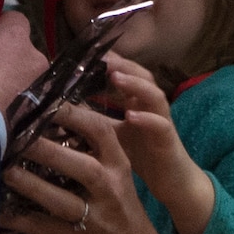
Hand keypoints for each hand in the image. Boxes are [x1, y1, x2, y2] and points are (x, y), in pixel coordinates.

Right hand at [0, 13, 46, 119]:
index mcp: (13, 38)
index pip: (15, 19)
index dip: (0, 26)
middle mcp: (33, 60)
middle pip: (23, 50)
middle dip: (7, 58)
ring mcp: (40, 89)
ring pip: (28, 78)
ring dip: (13, 83)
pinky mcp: (37, 116)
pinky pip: (28, 103)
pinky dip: (15, 106)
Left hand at [0, 99, 169, 233]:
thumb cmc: (119, 204)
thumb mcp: (116, 172)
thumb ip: (92, 146)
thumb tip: (54, 110)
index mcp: (119, 165)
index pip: (100, 132)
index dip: (73, 115)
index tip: (44, 103)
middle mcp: (109, 188)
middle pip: (82, 167)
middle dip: (48, 151)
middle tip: (16, 135)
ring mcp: (93, 217)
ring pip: (61, 200)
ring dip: (32, 185)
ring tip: (6, 171)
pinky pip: (42, 227)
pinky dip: (18, 218)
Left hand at [102, 55, 213, 233]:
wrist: (172, 181)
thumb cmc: (142, 154)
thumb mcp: (112, 134)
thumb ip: (93, 120)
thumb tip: (62, 111)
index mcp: (137, 101)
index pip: (126, 73)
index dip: (109, 60)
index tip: (86, 52)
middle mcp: (150, 106)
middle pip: (141, 76)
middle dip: (122, 64)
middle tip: (101, 57)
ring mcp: (162, 121)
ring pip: (154, 95)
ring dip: (135, 84)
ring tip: (116, 77)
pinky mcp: (169, 140)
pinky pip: (161, 125)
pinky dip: (147, 118)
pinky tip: (131, 116)